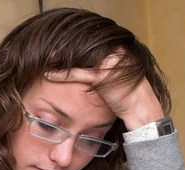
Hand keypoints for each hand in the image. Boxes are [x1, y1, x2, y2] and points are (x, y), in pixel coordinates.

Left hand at [45, 52, 164, 130]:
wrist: (141, 109)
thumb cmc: (126, 96)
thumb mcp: (113, 78)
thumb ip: (101, 69)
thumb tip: (88, 68)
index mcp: (118, 49)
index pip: (91, 45)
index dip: (73, 49)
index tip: (56, 51)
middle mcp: (115, 51)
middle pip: (84, 49)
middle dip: (65, 53)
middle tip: (46, 54)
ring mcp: (110, 62)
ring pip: (79, 59)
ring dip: (60, 60)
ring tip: (43, 61)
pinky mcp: (104, 75)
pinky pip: (79, 72)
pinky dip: (62, 73)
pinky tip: (48, 73)